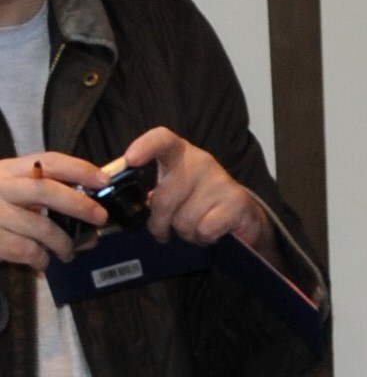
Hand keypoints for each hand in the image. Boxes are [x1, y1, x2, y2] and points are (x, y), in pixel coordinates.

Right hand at [0, 152, 106, 264]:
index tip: (103, 179)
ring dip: (62, 242)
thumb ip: (37, 192)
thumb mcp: (4, 186)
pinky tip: (42, 262)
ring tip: (68, 252)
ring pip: (38, 226)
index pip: (49, 161)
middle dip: (79, 205)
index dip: (80, 169)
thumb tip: (83, 209)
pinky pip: (21, 249)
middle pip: (46, 191)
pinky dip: (38, 258)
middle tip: (99, 218)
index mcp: (8, 170)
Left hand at [115, 128, 268, 253]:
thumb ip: (147, 193)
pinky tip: (212, 231)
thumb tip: (115, 207)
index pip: (163, 140)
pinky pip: (204, 229)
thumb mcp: (171, 190)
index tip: (130, 159)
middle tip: (167, 228)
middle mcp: (201, 162)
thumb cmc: (196, 202)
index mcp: (180, 155)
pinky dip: (204, 237)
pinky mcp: (236, 201)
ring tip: (196, 225)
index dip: (145, 146)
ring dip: (185, 232)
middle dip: (160, 223)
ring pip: (183, 220)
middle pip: (163, 199)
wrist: (241, 215)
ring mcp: (221, 180)